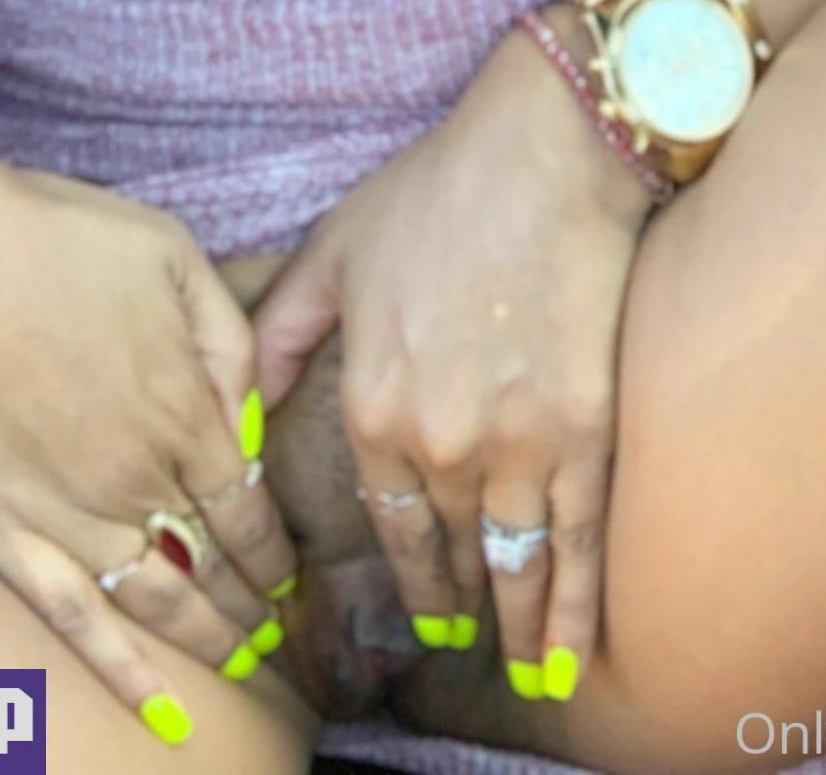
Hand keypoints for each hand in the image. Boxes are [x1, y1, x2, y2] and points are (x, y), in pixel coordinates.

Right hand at [0, 151, 303, 725]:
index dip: (275, 551)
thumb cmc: (52, 234)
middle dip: (250, 605)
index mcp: (186, 409)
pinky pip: (71, 618)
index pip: (249, 507)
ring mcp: (66, 511)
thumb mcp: (173, 253)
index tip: (291, 578)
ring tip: (236, 665)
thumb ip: (227, 340)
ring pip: (156, 600)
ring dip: (203, 638)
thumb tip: (255, 413)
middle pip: (212, 562)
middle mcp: (137, 475)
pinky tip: (159, 711)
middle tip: (274, 637)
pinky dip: (122, 671)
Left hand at [247, 17, 658, 701]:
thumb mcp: (333, 251)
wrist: (544, 155)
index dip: (404, 576)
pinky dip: (576, 608)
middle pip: (448, 552)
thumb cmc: (437, 191)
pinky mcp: (584, 433)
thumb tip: (241, 400)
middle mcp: (438, 444)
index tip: (413, 613)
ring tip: (526, 670)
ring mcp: (516, 445)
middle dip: (454, 605)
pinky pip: (576, 544)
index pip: (386, 524)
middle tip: (458, 644)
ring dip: (518, 627)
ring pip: (512, 566)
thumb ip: (278, 332)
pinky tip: (573, 652)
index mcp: (371, 406)